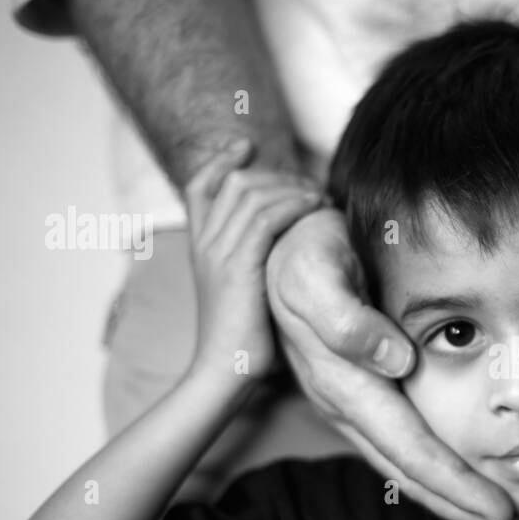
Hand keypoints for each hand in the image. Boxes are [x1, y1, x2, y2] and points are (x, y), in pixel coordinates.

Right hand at [182, 140, 321, 381]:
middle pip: (233, 181)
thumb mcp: (243, 294)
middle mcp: (205, 243)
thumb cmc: (242, 341)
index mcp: (200, 247)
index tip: (246, 146)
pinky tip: (315, 210)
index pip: (199, 186)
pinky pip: (266, 218)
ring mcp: (218, 253)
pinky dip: (293, 206)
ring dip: (292, 188)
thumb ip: (254, 265)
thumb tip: (284, 253)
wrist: (222, 373)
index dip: (222, 161)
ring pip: (251, 194)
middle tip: (308, 186)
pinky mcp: (238, 267)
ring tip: (319, 198)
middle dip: (275, 175)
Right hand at [265, 209, 518, 519]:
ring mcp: (352, 407)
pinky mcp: (360, 397)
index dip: (455, 484)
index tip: (501, 511)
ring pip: (407, 470)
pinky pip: (403, 449)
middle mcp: (347, 407)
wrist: (279, 240)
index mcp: (343, 385)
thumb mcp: (313, 270)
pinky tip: (466, 485)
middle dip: (465, 510)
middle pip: (411, 474)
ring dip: (456, 502)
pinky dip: (439, 475)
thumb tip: (394, 361)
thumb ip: (345, 316)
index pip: (409, 449)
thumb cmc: (304, 249)